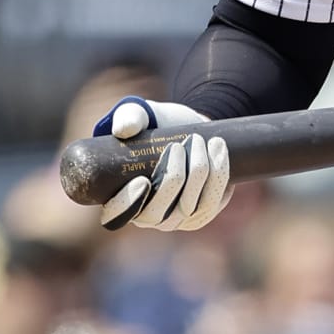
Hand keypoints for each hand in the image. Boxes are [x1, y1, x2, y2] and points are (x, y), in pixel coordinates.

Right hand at [95, 96, 231, 231]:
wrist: (191, 130)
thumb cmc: (158, 126)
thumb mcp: (141, 115)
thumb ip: (130, 116)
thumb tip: (124, 129)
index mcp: (121, 197)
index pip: (116, 216)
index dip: (126, 204)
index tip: (142, 180)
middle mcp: (147, 215)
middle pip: (157, 213)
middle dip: (171, 178)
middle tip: (176, 146)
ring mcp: (176, 218)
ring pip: (188, 208)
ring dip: (197, 172)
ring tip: (199, 141)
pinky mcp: (203, 212)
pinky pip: (212, 202)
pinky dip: (218, 174)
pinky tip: (217, 149)